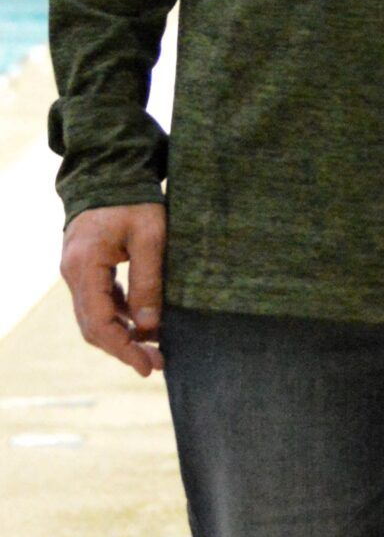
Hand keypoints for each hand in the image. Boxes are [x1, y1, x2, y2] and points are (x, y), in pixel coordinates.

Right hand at [61, 204, 166, 376]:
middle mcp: (73, 275)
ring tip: (155, 349)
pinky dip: (121, 316)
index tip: (149, 366)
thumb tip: (149, 327)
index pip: (99, 323)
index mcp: (84, 268)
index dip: (123, 349)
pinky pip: (101, 301)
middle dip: (124, 348)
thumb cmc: (134, 200)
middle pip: (93, 326)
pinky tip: (144, 323)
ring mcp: (77, 272)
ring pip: (96, 316)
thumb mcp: (151, 238)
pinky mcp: (87, 268)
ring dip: (123, 334)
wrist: (110, 171)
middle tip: (156, 364)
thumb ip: (148, 281)